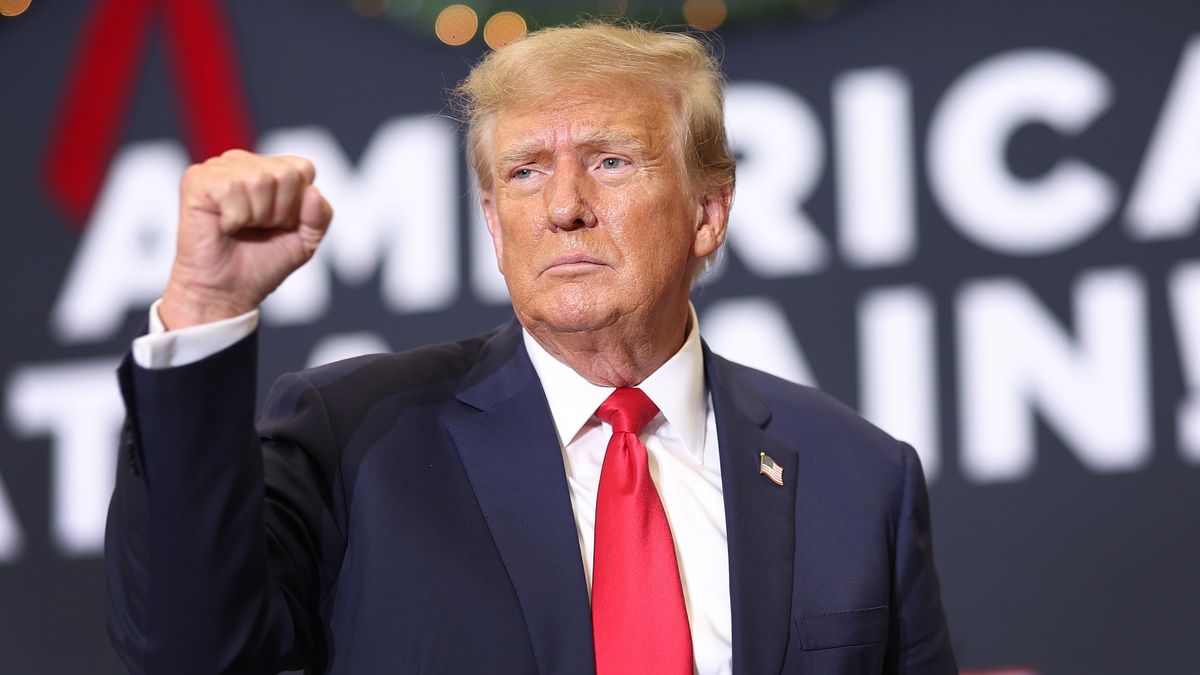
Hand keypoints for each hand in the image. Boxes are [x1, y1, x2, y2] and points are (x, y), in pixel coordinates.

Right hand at [159, 149, 332, 329]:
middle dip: (279, 212)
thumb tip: (313, 190)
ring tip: (240, 228)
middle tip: (257, 229)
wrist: (228, 291)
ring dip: (256, 216)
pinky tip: (223, 226)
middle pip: (285, 174)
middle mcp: (243, 162)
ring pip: (259, 179)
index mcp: (270, 168)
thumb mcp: (306, 240)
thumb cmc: (263, 263)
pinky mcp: (196, 179)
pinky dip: (234, 217)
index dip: (298, 206)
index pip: (304, 169)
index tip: (280, 225)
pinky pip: (231, 188)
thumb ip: (320, 215)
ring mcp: (218, 168)